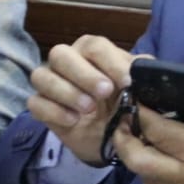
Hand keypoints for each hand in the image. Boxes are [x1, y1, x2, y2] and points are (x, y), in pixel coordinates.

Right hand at [26, 36, 136, 166]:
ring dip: (65, 91)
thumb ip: (143, 76)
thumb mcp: (138, 91)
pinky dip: (53, 111)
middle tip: (104, 92)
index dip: (109, 61)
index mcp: (91, 54)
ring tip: (88, 109)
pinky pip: (35, 103)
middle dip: (82, 73)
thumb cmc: (123, 106)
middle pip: (60, 54)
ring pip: (42, 76)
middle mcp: (66, 63)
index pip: (93, 45)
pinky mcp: (40, 106)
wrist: (112, 138)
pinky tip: (73, 121)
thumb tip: (148, 68)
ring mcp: (49, 84)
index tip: (126, 82)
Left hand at [115, 81, 183, 183]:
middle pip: (138, 158)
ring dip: (135, 157)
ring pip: (143, 177)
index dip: (141, 113)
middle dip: (122, 137)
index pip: (160, 130)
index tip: (134, 99)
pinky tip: (159, 163)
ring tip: (138, 139)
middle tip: (122, 121)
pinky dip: (150, 176)